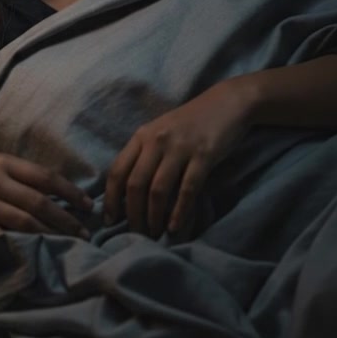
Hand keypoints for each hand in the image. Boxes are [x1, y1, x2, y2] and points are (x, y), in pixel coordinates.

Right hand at [0, 153, 92, 242]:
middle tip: (85, 233)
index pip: (46, 177)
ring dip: (50, 235)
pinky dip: (21, 244)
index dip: (70, 192)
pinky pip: (1, 237)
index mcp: (4, 162)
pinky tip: (36, 252)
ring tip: (67, 244)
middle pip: (39, 202)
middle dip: (66, 219)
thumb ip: (19, 174)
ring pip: (24, 222)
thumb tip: (56, 189)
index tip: (88, 205)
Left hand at [102, 79, 251, 236]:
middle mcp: (156, 141)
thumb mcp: (159, 133)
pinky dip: (179, 212)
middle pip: (135, 184)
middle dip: (132, 214)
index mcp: (141, 136)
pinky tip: (175, 227)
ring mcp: (180, 147)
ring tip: (154, 234)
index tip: (109, 220)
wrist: (226, 102)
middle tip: (135, 235)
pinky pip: (187, 189)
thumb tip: (127, 193)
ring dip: (154, 217)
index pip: (117, 171)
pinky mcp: (204, 155)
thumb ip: (143, 156)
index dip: (110, 199)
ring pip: (158, 190)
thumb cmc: (189, 123)